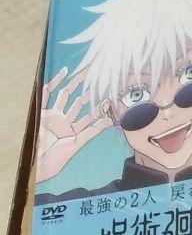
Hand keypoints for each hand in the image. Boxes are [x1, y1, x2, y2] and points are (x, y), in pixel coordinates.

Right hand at [36, 67, 109, 183]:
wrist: (37, 163)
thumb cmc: (57, 157)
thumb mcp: (77, 143)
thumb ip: (93, 131)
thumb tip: (109, 120)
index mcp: (73, 129)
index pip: (90, 115)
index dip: (100, 106)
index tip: (111, 94)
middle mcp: (64, 121)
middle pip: (79, 102)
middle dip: (90, 91)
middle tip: (101, 77)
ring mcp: (53, 116)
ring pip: (66, 95)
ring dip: (75, 84)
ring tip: (86, 71)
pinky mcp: (42, 112)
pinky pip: (48, 94)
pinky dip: (55, 82)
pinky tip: (64, 72)